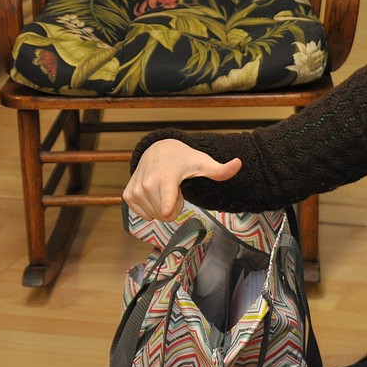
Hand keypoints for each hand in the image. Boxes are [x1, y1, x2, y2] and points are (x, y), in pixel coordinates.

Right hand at [122, 139, 241, 220]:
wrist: (159, 151)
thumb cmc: (184, 159)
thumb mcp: (203, 163)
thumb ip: (220, 170)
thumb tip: (239, 163)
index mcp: (167, 178)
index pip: (167, 199)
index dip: (170, 207)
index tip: (168, 212)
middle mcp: (148, 184)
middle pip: (165, 214)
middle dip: (175, 207)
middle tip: (177, 189)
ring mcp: (136, 190)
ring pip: (154, 216)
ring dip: (164, 208)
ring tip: (166, 190)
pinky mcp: (128, 195)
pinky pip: (142, 215)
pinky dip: (152, 209)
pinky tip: (156, 195)